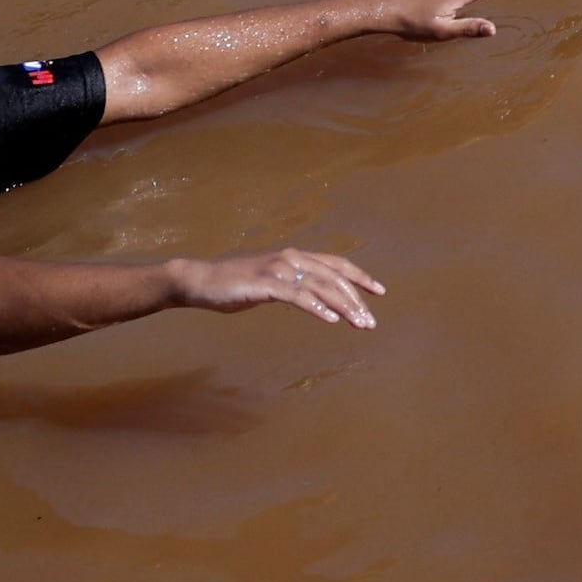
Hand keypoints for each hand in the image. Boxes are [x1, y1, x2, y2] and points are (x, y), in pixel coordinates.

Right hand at [171, 248, 384, 327]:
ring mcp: (279, 269)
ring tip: (359, 324)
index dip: (360, 277)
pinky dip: (317, 307)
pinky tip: (330, 320)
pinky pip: (298, 296)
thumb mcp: (272, 282)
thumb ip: (293, 285)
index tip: (380, 292)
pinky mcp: (266, 284)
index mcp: (296, 257)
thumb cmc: (236, 283)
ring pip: (322, 287)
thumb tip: (314, 298)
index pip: (337, 264)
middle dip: (356, 300)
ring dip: (344, 307)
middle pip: (335, 278)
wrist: (201, 281)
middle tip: (370, 322)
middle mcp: (292, 258)